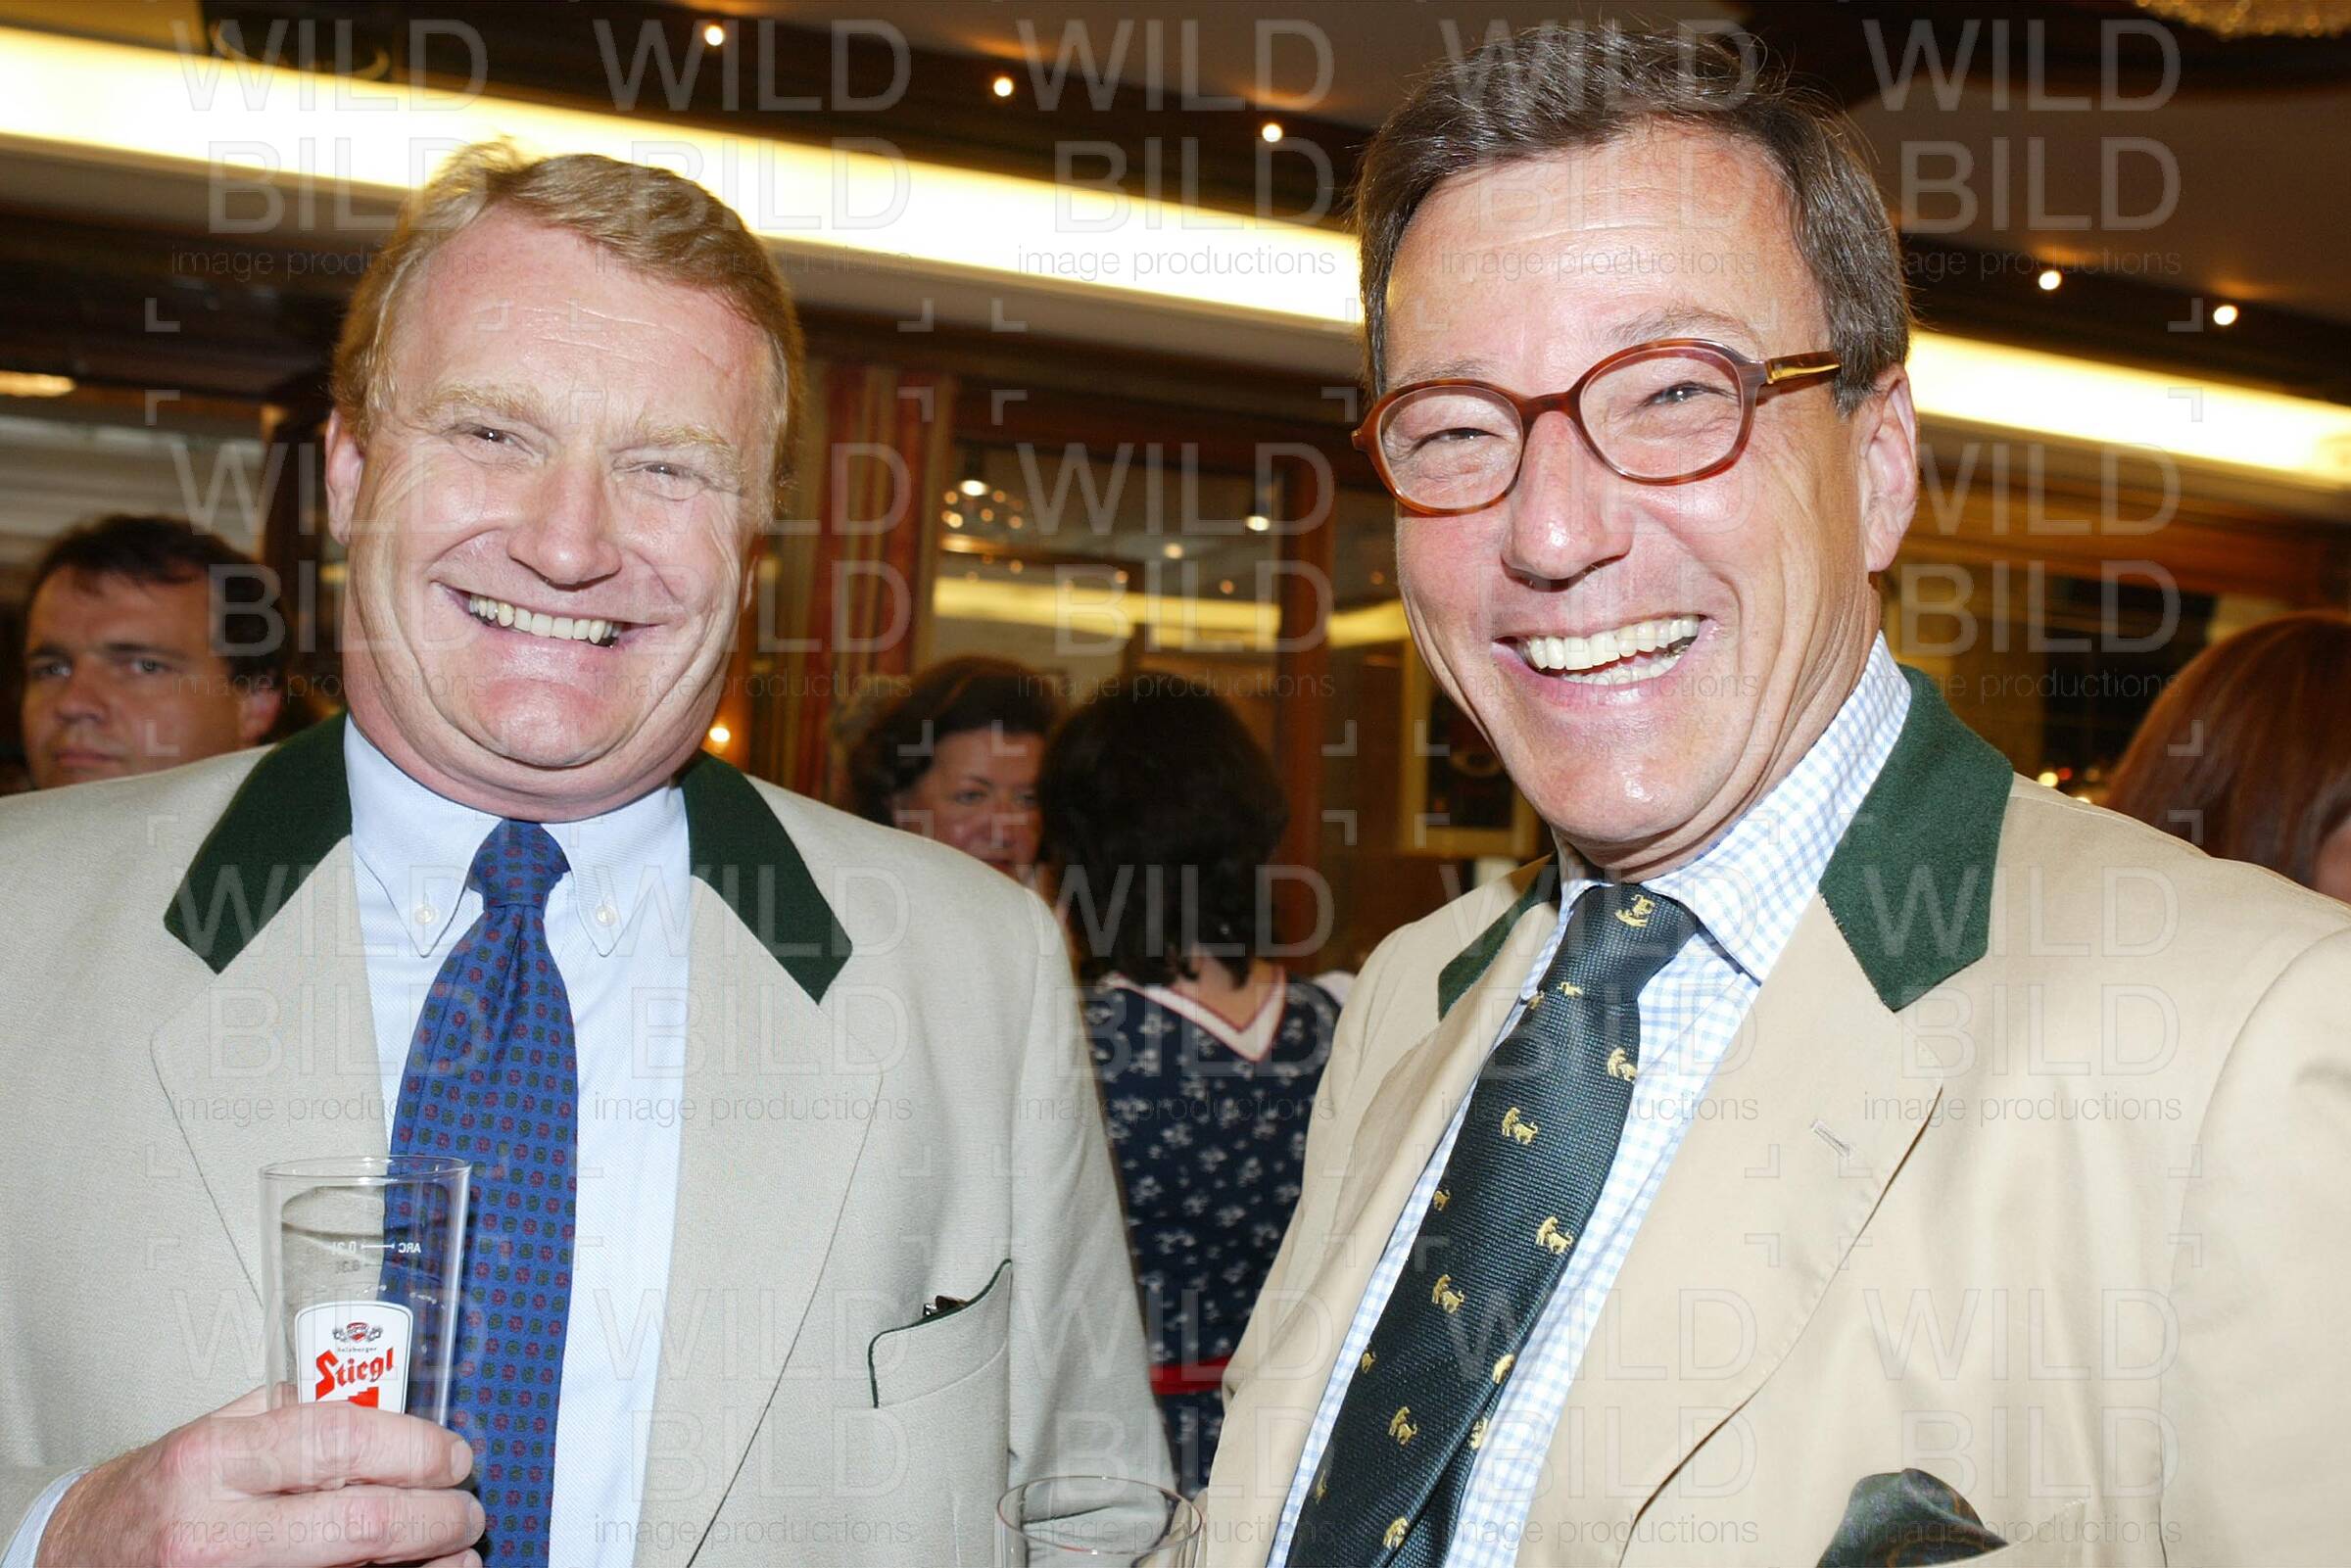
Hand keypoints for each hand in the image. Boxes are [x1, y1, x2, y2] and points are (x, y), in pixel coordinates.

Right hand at [35, 1388, 483, 1567]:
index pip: (343, 1442)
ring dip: (423, 1565)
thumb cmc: (153, 1494)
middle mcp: (216, 1529)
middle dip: (435, 1515)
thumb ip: (294, 1414)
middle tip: (465, 1507)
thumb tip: (387, 1410)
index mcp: (213, 1460)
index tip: (453, 1454)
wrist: (81, 1556)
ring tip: (457, 1552)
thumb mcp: (214, 1430)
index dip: (417, 1448)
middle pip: (362, 1521)